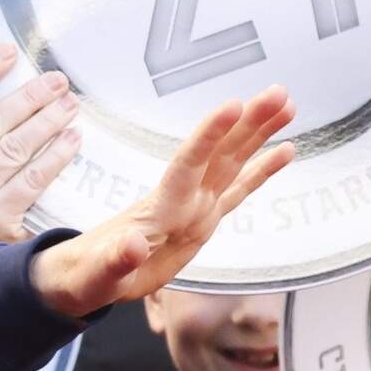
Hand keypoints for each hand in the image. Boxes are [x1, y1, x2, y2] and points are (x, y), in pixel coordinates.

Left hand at [26, 86, 294, 318]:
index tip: (234, 105)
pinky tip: (286, 149)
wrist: (83, 276)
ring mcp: (194, 207)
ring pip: (233, 163)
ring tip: (287, 105)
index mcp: (158, 210)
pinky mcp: (203, 220)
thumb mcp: (97, 278)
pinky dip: (262, 170)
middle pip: (219, 155)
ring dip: (259, 134)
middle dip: (248, 124)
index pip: (188, 165)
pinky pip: (238, 190)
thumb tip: (131, 244)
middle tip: (278, 92)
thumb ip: (115, 261)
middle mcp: (181, 201)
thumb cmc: (86, 277)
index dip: (209, 136)